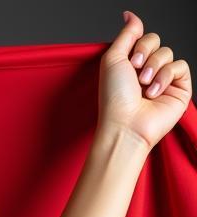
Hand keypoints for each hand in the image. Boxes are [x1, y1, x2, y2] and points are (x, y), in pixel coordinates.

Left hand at [98, 11, 191, 150]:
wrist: (125, 124)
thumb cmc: (114, 97)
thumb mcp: (113, 59)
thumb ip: (126, 35)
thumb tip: (130, 15)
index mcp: (131, 65)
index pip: (145, 38)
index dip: (140, 45)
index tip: (130, 62)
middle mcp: (147, 71)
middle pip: (157, 42)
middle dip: (146, 54)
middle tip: (136, 74)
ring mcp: (164, 80)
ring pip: (169, 52)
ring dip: (154, 68)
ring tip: (144, 86)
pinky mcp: (179, 88)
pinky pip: (180, 66)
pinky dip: (166, 76)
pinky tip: (155, 93)